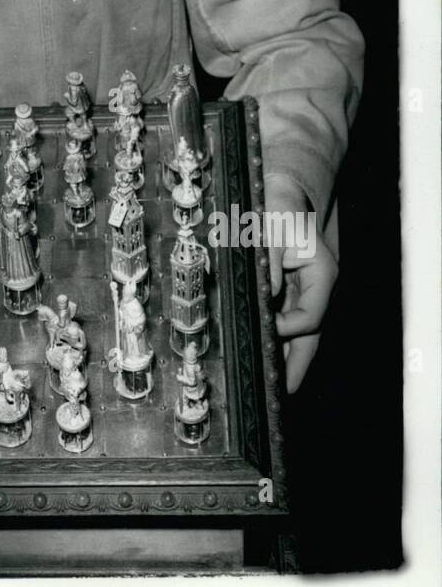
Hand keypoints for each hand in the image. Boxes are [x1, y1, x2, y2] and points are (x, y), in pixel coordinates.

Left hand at [263, 174, 337, 393]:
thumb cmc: (276, 207)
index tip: (265, 332)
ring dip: (288, 356)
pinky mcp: (293, 288)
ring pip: (301, 331)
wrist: (278, 191)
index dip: (286, 329)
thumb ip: (272, 264)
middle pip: (311, 334)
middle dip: (297, 365)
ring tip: (274, 388)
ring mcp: (308, 289)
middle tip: (283, 395)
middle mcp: (319, 286)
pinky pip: (289, 319)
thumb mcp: (271, 230)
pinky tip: (266, 354)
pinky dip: (279, 337)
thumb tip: (269, 295)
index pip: (310, 317)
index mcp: (322, 274)